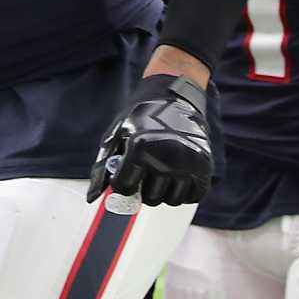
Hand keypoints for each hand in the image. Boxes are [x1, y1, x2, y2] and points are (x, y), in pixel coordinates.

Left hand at [89, 74, 213, 207]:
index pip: (126, 187)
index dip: (122, 184)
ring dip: (163, 192)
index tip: (124, 175)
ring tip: (160, 173)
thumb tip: (93, 197)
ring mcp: (188, 162)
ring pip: (172, 200)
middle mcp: (166, 156)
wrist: (172, 98)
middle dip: (143, 189)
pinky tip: (176, 178)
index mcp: (140, 147)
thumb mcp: (116, 136)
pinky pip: (193, 196)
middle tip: (144, 173)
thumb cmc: (139, 117)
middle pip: (150, 198)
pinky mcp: (205, 164)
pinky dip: (183, 192)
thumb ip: (103, 167)